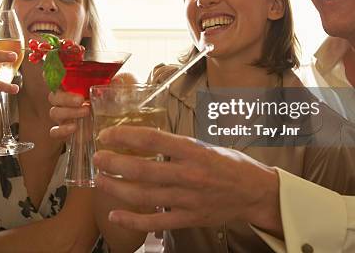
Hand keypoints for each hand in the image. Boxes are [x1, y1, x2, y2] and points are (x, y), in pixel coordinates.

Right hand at [48, 72, 138, 139]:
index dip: (51, 75)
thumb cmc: (110, 102)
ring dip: (69, 112)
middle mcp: (65, 100)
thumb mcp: (113, 91)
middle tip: (81, 99)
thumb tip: (117, 81)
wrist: (113, 125)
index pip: (56, 78)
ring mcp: (64, 116)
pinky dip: (62, 130)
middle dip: (66, 98)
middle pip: (53, 96)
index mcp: (72, 86)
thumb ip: (113, 85)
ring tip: (86, 111)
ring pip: (54, 112)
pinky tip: (74, 128)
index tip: (53, 75)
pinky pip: (55, 131)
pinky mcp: (65, 131)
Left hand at [93, 126, 282, 236]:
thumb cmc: (230, 164)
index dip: (126, 136)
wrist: (256, 193)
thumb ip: (176, 145)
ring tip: (100, 180)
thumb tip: (144, 139)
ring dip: (117, 188)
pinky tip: (114, 214)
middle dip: (114, 163)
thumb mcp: (205, 145)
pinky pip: (155, 221)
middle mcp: (189, 175)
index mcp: (194, 151)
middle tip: (98, 157)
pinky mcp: (189, 218)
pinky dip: (132, 220)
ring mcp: (188, 199)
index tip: (108, 134)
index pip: (152, 139)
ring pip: (144, 195)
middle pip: (143, 169)